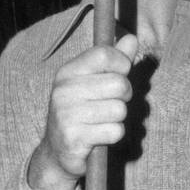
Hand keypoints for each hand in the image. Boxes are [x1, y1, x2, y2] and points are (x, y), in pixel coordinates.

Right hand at [27, 33, 137, 189]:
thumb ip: (114, 60)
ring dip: (118, 118)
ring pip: (120, 110)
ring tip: (102, 121)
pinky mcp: (74, 138)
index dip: (121, 65)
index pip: (104, 55)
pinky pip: (115, 131)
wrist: (58, 151)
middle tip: (110, 104)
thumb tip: (132, 38)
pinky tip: (99, 136)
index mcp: (67, 72)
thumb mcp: (93, 82)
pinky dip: (113, 135)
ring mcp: (66, 115)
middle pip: (119, 84)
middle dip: (124, 97)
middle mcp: (63, 91)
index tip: (118, 75)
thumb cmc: (81, 112)